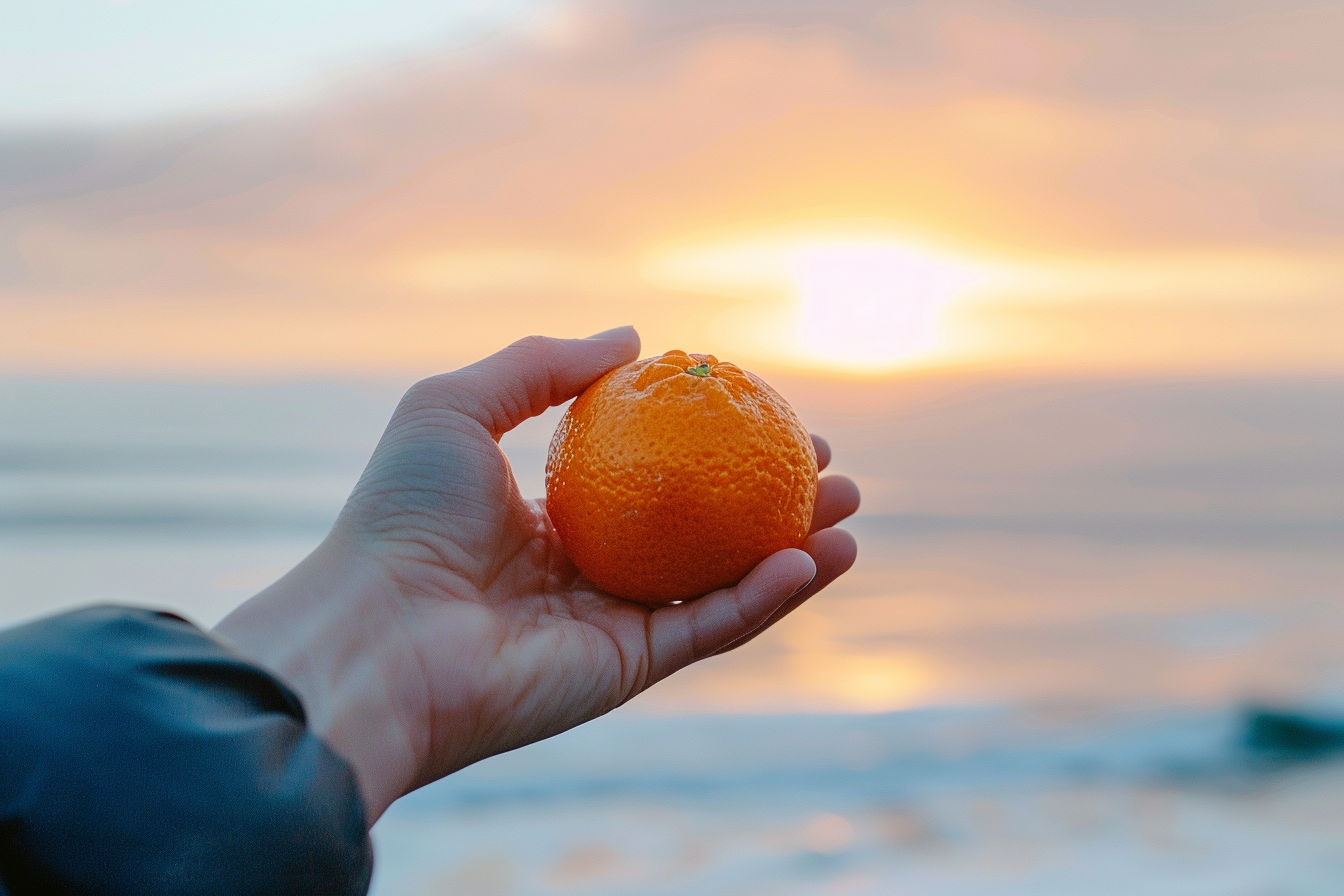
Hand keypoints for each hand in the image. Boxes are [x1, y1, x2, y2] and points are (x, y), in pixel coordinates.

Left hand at [215, 328, 859, 822]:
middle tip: (826, 466)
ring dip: (793, 551)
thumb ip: (543, 365)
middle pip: (702, 532)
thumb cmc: (402, 514)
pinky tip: (813, 558)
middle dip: (770, 498)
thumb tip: (632, 338)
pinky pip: (712, 628)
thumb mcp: (458, 406)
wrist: (375, 634)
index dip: (711, 445)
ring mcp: (611, 625)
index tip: (763, 410)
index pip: (652, 479)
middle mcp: (588, 574)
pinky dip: (768, 597)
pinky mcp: (628, 670)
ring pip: (723, 584)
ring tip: (850, 513)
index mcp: (550, 519)